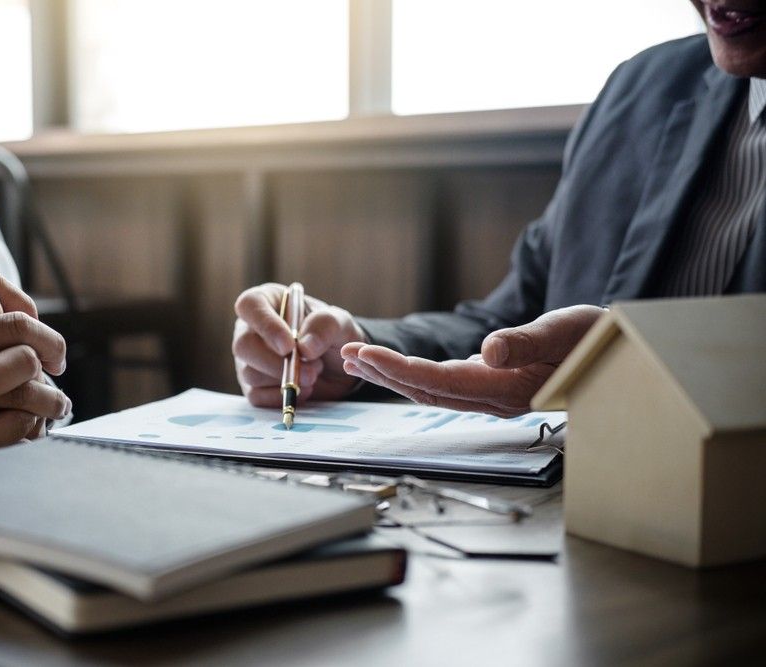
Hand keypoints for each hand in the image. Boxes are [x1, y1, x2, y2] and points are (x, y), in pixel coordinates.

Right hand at [232, 283, 366, 406]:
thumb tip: (304, 347)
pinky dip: (282, 397)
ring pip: (250, 373)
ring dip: (286, 380)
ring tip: (313, 373)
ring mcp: (248, 359)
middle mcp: (250, 328)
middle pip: (243, 345)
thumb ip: (326, 326)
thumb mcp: (340, 323)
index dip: (266, 325)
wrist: (338, 368)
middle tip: (310, 372)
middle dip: (276, 363)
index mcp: (267, 301)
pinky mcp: (252, 385)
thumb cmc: (333, 336)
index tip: (289, 346)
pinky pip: (256, 396)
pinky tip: (303, 390)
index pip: (249, 305)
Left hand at [341, 305, 603, 416]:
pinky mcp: (493, 386)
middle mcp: (494, 398)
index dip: (398, 369)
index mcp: (507, 388)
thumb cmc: (594, 338)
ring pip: (431, 390)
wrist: (617, 351)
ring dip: (393, 375)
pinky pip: (445, 385)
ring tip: (358, 359)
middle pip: (425, 390)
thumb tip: (487, 350)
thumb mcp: (565, 331)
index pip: (439, 382)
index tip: (365, 353)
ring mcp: (492, 395)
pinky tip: (395, 366)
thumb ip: (526, 342)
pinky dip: (414, 374)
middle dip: (383, 373)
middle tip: (346, 354)